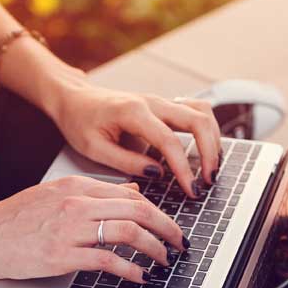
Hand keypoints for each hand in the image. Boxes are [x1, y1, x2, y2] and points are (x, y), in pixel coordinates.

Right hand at [0, 176, 189, 283]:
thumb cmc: (11, 219)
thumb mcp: (53, 194)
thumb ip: (92, 193)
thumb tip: (130, 191)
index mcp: (74, 186)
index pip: (131, 194)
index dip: (158, 211)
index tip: (170, 226)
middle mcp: (76, 203)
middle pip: (138, 209)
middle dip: (166, 228)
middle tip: (180, 243)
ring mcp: (69, 229)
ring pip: (128, 231)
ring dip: (154, 248)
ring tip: (164, 261)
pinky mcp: (61, 255)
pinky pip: (106, 260)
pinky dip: (130, 269)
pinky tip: (139, 276)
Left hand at [47, 82, 221, 198]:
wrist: (75, 99)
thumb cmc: (80, 121)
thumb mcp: (93, 148)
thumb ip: (126, 162)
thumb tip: (157, 174)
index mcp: (133, 112)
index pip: (169, 141)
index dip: (183, 168)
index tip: (190, 189)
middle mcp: (152, 102)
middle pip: (197, 120)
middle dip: (209, 152)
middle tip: (208, 181)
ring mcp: (161, 101)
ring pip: (202, 112)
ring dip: (213, 139)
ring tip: (210, 167)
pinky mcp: (164, 106)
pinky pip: (196, 110)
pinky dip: (207, 129)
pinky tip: (205, 149)